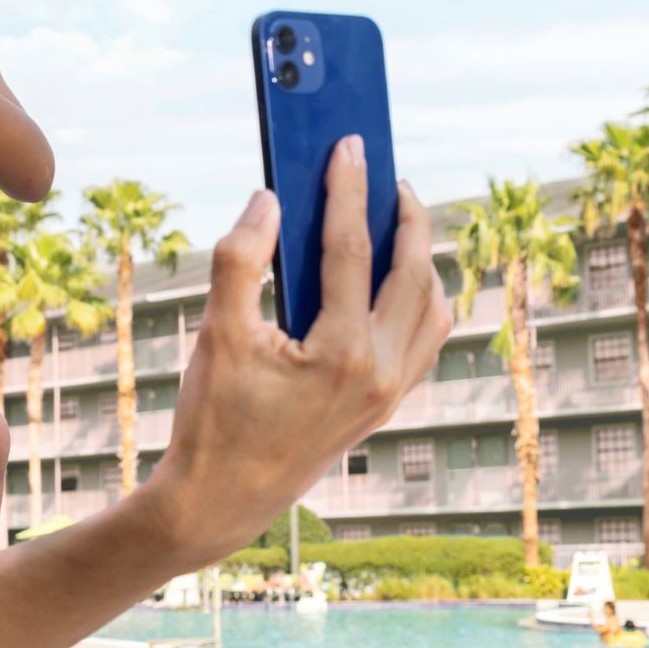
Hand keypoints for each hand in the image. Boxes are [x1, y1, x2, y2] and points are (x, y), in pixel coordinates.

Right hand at [143, 140, 449, 563]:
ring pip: (433, 310)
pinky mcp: (385, 406)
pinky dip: (420, 303)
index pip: (351, 250)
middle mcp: (379, 372)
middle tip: (389, 179)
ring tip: (397, 226)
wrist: (222, 501)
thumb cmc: (215, 421)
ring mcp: (389, 393)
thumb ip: (239, 259)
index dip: (348, 189)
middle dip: (406, 217)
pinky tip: (394, 283)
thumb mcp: (217, 334)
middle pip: (415, 273)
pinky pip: (424, 342)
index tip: (349, 146)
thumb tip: (267, 201)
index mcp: (341, 352)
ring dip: (422, 262)